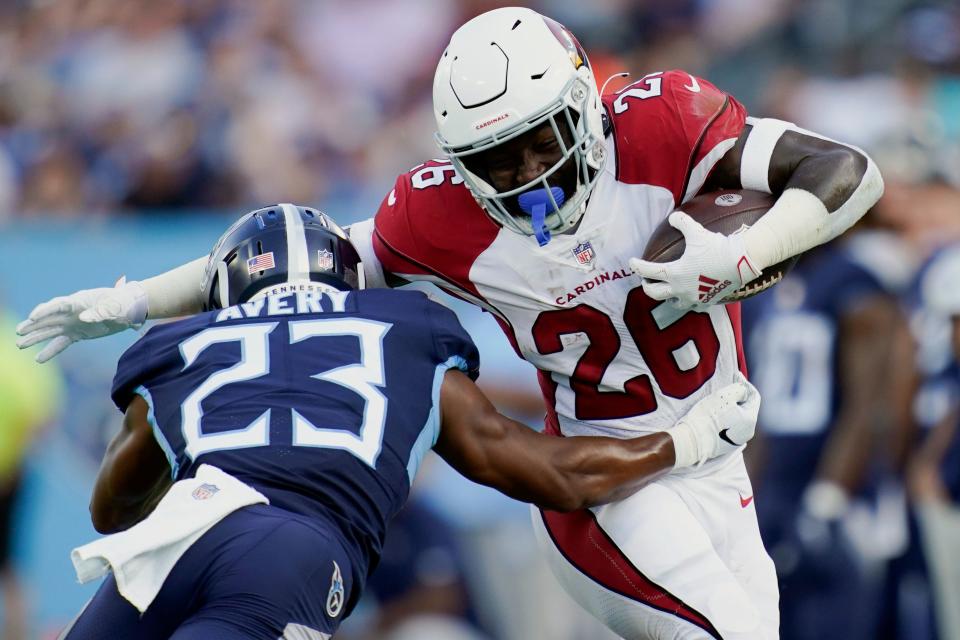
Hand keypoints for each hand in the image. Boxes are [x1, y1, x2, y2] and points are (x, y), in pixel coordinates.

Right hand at [15, 279, 147, 362]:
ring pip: (51, 331)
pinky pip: (61, 343)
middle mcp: (72, 312)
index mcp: (79, 301)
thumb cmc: (123, 303)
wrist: (131, 308)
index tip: (32, 317)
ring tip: (19, 345)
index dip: (44, 311)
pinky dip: (50, 350)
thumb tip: (84, 318)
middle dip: (33, 325)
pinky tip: (38, 359)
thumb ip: (100, 312)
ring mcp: (73, 323)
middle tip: (19, 332)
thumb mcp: (114, 307)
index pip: (57, 305)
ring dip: (35, 337)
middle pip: (49, 318)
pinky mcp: (77, 334)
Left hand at [630, 212, 760, 309]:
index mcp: (674, 274)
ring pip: (673, 303)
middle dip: (647, 287)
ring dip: (667, 297)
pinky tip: (690, 297)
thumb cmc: (716, 247)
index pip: (648, 271)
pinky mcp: (706, 302)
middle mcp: (680, 289)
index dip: (637, 266)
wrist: (740, 263)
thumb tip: (672, 217)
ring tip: (667, 291)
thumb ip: (681, 222)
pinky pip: (693, 306)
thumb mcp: (696, 231)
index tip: (631, 262)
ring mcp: (693, 299)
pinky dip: (689, 302)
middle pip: (655, 293)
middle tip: (646, 280)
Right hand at [669, 372, 760, 467]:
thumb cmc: (708, 416)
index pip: (754, 397)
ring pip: (739, 419)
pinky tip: (716, 416)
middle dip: (739, 397)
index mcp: (750, 419)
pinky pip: (731, 428)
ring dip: (732, 409)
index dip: (745, 384)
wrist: (692, 440)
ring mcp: (738, 440)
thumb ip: (739, 389)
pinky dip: (727, 420)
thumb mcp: (724, 395)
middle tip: (727, 389)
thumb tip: (743, 391)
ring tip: (720, 403)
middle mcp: (748, 432)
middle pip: (747, 408)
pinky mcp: (727, 446)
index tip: (736, 376)